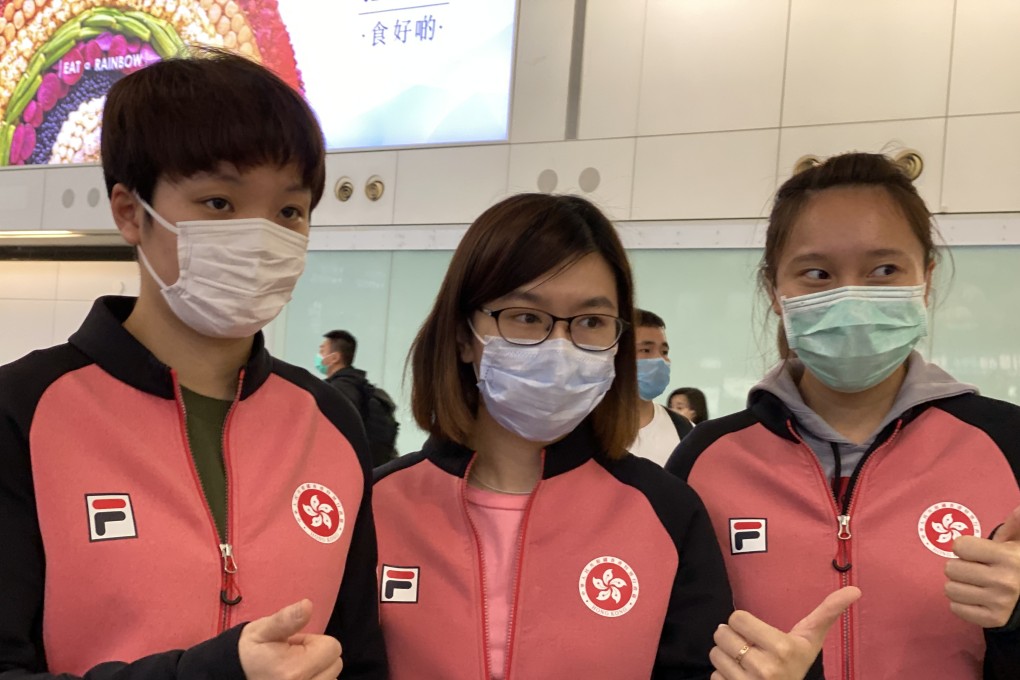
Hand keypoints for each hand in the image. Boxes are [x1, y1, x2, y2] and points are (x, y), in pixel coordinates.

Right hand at [239, 599, 343, 679]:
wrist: (230, 675)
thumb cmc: (249, 651)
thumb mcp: (263, 630)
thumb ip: (287, 619)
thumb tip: (308, 605)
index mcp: (295, 670)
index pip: (332, 647)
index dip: (313, 642)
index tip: (292, 645)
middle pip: (334, 664)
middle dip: (317, 657)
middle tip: (291, 657)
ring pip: (330, 677)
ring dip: (316, 671)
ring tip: (292, 669)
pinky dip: (314, 679)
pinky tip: (296, 677)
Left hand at [709, 586, 860, 679]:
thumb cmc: (796, 664)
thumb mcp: (810, 641)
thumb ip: (827, 613)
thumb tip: (855, 590)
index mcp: (782, 648)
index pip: (737, 618)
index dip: (743, 623)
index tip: (756, 633)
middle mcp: (765, 668)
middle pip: (721, 634)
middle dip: (731, 638)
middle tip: (747, 647)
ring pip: (715, 654)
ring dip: (726, 657)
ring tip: (744, 663)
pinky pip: (713, 676)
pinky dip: (723, 676)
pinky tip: (740, 679)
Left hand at [947, 504, 1019, 627]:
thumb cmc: (1017, 564)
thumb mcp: (1017, 542)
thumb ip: (1016, 524)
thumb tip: (1018, 508)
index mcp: (1008, 558)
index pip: (959, 546)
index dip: (965, 547)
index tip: (976, 552)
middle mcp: (1004, 581)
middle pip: (951, 569)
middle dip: (960, 567)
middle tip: (975, 569)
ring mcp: (998, 603)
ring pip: (950, 589)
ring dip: (958, 585)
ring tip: (974, 584)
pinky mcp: (993, 620)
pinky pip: (956, 609)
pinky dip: (961, 603)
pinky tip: (975, 598)